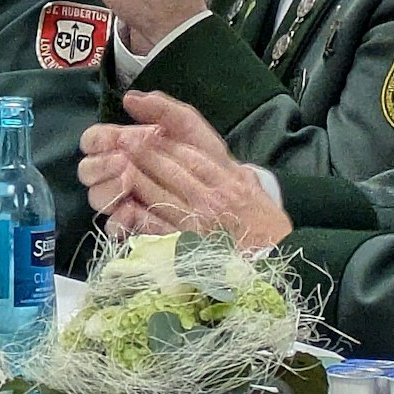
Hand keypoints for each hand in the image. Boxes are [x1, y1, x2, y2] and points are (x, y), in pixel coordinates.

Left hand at [79, 91, 290, 250]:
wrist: (279, 263)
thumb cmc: (267, 229)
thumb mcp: (257, 193)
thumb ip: (240, 175)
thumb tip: (227, 161)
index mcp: (227, 182)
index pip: (190, 156)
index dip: (163, 142)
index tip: (143, 130)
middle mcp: (211, 199)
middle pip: (171, 170)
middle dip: (144, 153)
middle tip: (119, 139)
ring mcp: (198, 223)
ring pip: (160, 193)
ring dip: (136, 178)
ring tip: (115, 163)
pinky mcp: (188, 246)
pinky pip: (160, 228)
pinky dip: (141, 217)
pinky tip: (124, 206)